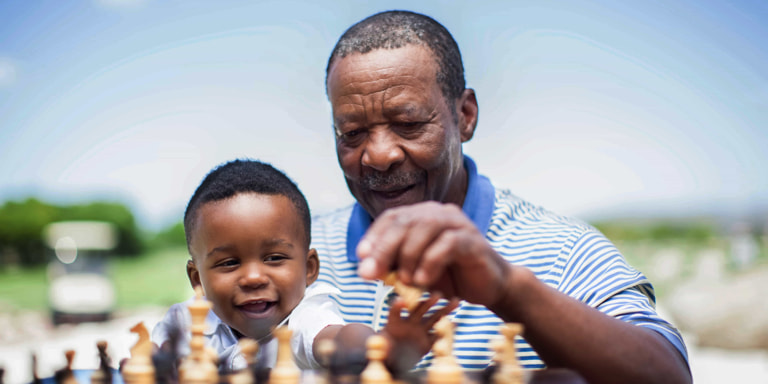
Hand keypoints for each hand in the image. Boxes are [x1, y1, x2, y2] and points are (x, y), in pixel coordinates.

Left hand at [357, 202, 513, 308]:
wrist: (489, 286)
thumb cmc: (450, 277)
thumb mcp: (415, 272)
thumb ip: (394, 266)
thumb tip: (366, 268)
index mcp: (424, 216)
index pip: (392, 217)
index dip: (374, 236)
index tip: (360, 257)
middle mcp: (440, 213)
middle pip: (405, 221)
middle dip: (384, 248)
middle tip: (370, 273)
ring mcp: (458, 223)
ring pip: (425, 228)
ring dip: (408, 256)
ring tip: (404, 281)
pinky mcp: (472, 239)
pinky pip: (447, 244)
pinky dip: (430, 262)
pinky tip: (422, 280)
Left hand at [381, 295, 457, 370]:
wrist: (392, 360)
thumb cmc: (383, 351)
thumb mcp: (378, 347)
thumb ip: (379, 344)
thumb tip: (376, 342)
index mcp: (395, 322)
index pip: (394, 312)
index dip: (397, 306)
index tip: (401, 301)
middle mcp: (409, 323)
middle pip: (419, 310)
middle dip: (428, 302)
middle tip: (437, 295)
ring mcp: (420, 332)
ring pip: (433, 319)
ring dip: (444, 310)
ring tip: (456, 301)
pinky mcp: (427, 343)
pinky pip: (438, 336)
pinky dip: (447, 330)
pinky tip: (457, 323)